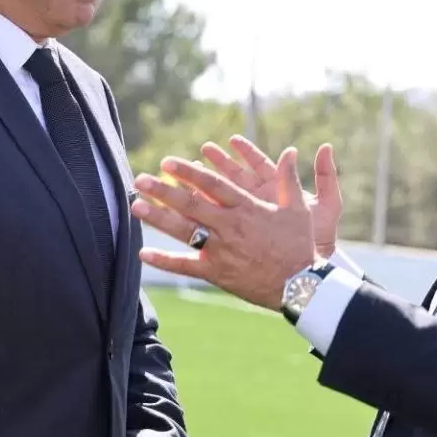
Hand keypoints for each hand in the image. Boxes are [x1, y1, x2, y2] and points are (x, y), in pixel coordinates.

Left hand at [133, 147, 316, 309]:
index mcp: (246, 208)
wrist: (300, 285)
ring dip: (158, 218)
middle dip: (163, 190)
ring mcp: (221, 250)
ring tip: (136, 206)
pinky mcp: (217, 273)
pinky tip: (143, 253)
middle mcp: (230, 226)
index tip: (168, 162)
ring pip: (184, 231)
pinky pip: (186, 266)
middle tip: (140, 179)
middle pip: (191, 204)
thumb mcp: (297, 208)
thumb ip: (288, 179)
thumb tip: (291, 151)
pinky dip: (164, 261)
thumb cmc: (300, 244)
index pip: (212, 185)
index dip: (188, 172)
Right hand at [201, 137, 341, 258]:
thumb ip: (326, 176)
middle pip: (239, 177)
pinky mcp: (237, 239)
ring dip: (208, 184)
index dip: (247, 152)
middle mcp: (260, 203)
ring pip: (223, 197)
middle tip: (205, 149)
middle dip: (221, 163)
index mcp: (277, 192)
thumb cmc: (319, 239)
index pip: (260, 166)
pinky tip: (192, 202)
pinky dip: (204, 213)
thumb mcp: (328, 206)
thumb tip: (326, 147)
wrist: (309, 274)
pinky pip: (218, 222)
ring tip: (191, 168)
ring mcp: (247, 220)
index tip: (233, 140)